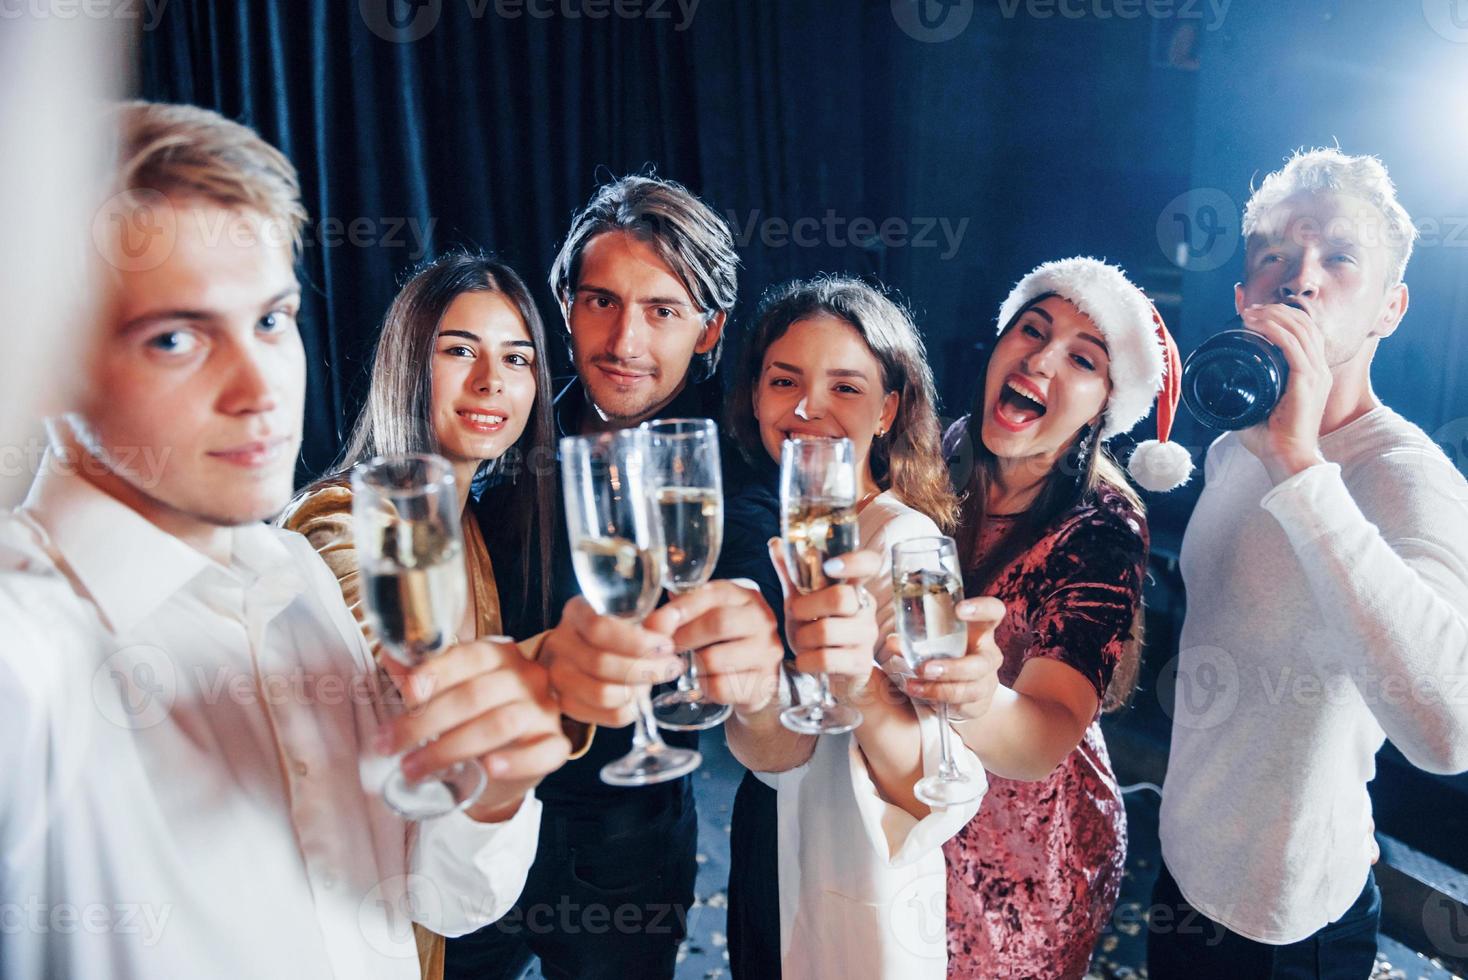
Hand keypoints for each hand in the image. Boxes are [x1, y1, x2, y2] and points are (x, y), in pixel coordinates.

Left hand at [378, 638, 571, 821]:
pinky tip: (489, 768)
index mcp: (499, 655)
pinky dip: (514, 761)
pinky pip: (541, 752)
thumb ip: (419, 679)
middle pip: (475, 694)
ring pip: (500, 723)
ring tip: (414, 767)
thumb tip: (390, 655)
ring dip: (451, 747)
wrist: (502, 766)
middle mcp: (526, 676)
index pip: (468, 656)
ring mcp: (544, 710)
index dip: (435, 673)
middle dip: (426, 721)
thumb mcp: (445, 696)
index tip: (406, 694)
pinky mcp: (556, 744)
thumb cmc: (472, 720)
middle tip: (389, 744)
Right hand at [540, 597, 683, 727]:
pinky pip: (608, 715)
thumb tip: (669, 619)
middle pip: (602, 664)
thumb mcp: (630, 621)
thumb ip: (651, 623)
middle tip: (672, 666)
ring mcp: (557, 676)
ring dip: (639, 691)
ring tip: (654, 681)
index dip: (637, 641)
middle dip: (647, 669)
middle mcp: (559, 643)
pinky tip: (640, 696)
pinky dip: (633, 708)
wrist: (579, 656)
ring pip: (603, 693)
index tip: (666, 645)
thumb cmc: (611, 635)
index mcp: (575, 613)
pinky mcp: (566, 704)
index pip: (598, 628)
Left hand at [643, 580, 782, 711]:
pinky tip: (698, 683)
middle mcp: (762, 620)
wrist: (753, 678)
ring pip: (715, 659)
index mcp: (745, 596)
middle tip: (664, 649)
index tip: (654, 624)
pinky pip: (721, 687)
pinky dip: (702, 687)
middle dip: (683, 637)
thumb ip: (684, 611)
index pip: (711, 595)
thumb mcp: (708, 617)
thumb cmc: (723, 642)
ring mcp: (767, 652)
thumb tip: (653, 623)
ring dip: (689, 665)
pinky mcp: (764, 683)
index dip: (679, 610)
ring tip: (681, 667)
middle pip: (718, 624)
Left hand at [769, 541, 882, 701]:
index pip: (870, 563)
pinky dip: (806, 660)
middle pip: (840, 598)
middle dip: (806, 608)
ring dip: (803, 637)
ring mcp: (867, 636)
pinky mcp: (861, 663)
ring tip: (801, 641)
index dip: (854, 561)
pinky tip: (805, 659)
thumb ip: (791, 573)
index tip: (829, 566)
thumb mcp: (802, 600)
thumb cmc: (817, 630)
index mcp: (855, 586)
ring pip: (828, 631)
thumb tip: (776, 542)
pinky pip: (826, 659)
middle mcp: (866, 608)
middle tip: (797, 616)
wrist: (834, 675)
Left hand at [898, 596, 1004, 717]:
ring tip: (913, 686)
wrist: (956, 692)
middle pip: (983, 661)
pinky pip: (963, 705)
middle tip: (925, 668)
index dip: (982, 608)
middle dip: (953, 667)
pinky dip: (938, 701)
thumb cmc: (943, 656)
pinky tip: (919, 694)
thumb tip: (893, 642)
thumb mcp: (931, 643)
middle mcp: (988, 655)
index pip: (994, 612)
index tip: (959, 610)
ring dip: (941, 688)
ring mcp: (987, 681)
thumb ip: (913, 640)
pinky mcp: (980, 704)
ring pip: (972, 687)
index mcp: (980, 631)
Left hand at [1236, 303, 1331, 482]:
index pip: (1304, 333)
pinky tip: (1259, 324)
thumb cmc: (1273, 440)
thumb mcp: (1258, 409)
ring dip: (1273, 316)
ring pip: (1300, 330)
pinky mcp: (1309, 381)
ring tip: (1249, 313)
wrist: (1287, 460)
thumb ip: (1246, 397)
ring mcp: (1316, 374)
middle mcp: (1319, 370)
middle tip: (1249, 309)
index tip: (1255, 314)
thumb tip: (1221, 390)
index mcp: (1312, 373)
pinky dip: (1275, 330)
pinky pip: (1295, 345)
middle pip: (1303, 325)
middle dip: (1276, 311)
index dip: (1282, 317)